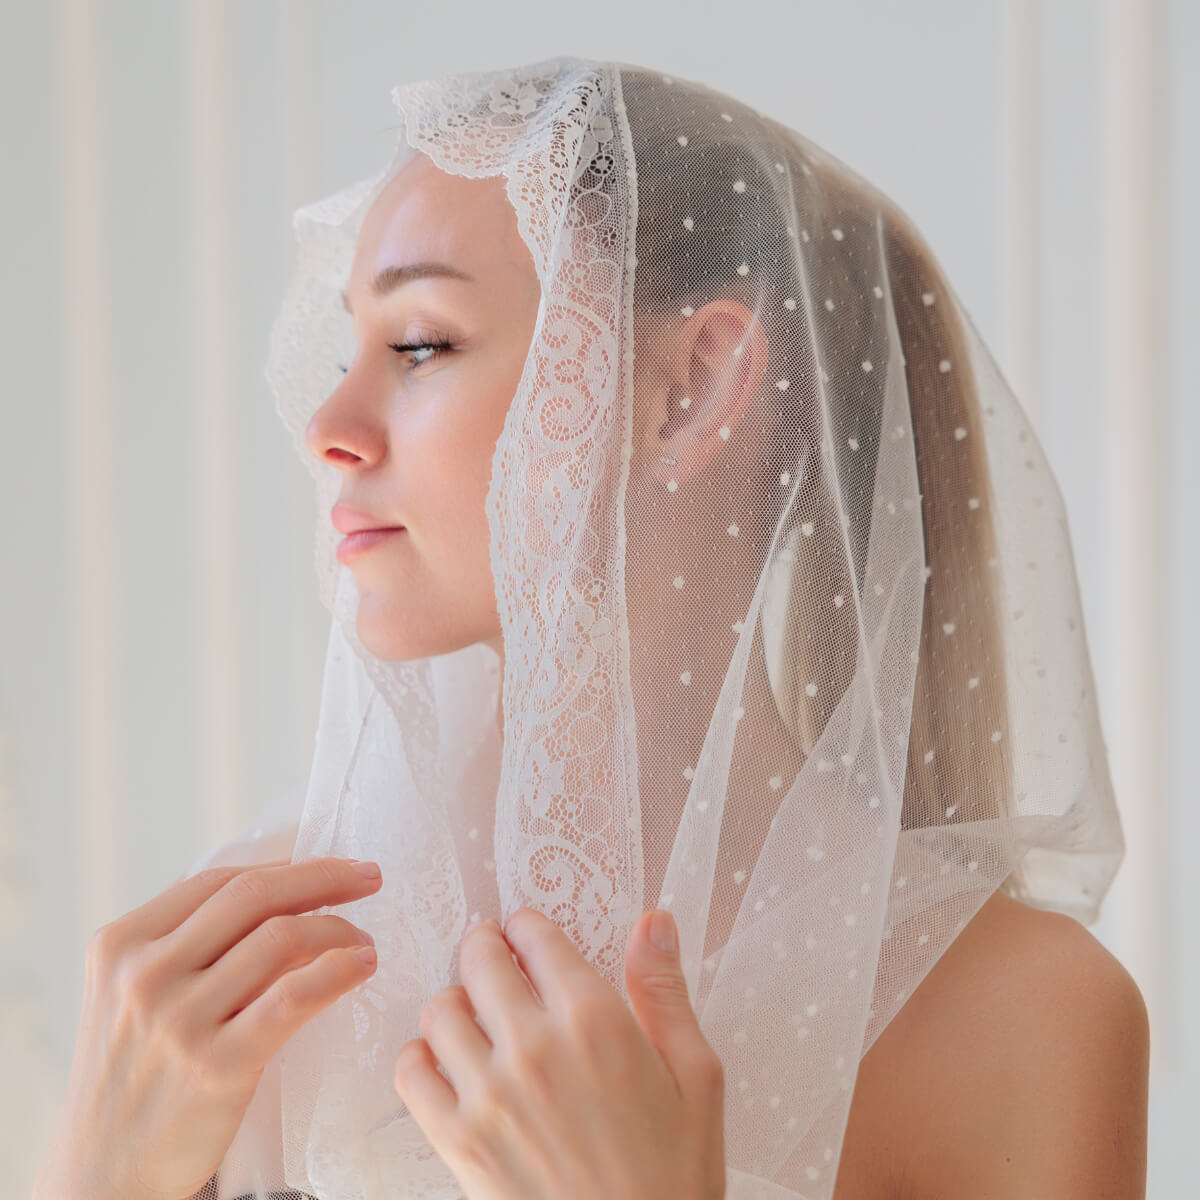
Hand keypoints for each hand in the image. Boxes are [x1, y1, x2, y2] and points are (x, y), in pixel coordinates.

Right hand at [33, 856, 382, 1199]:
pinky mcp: (217, 1066)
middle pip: (255, 895)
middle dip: (325, 876)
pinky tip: (362, 966)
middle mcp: (145, 974)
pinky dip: (339, 971)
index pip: (220, 878)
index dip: (288, 862)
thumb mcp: (133, 995)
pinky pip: (295, 997)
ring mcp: (180, 1020)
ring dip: (340, 929)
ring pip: (282, 938)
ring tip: (364, 939)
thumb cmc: (133, 1077)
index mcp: (121, 944)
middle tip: (370, 876)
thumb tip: (284, 891)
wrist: (101, 1176)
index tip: (333, 862)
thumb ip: (188, 944)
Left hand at [393, 907, 725, 1199]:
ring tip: (472, 1012)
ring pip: (440, 1011)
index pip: (536, 938)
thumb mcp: (697, 1077)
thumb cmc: (674, 1176)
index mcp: (595, 1022)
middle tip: (491, 953)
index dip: (526, 926)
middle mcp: (535, 1047)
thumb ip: (665, 993)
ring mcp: (490, 1095)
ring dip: (454, 1000)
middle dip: (485, 947)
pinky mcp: (459, 1142)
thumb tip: (653, 923)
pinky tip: (444, 1063)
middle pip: (480, 961)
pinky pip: (411, 1074)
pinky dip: (419, 1057)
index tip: (526, 931)